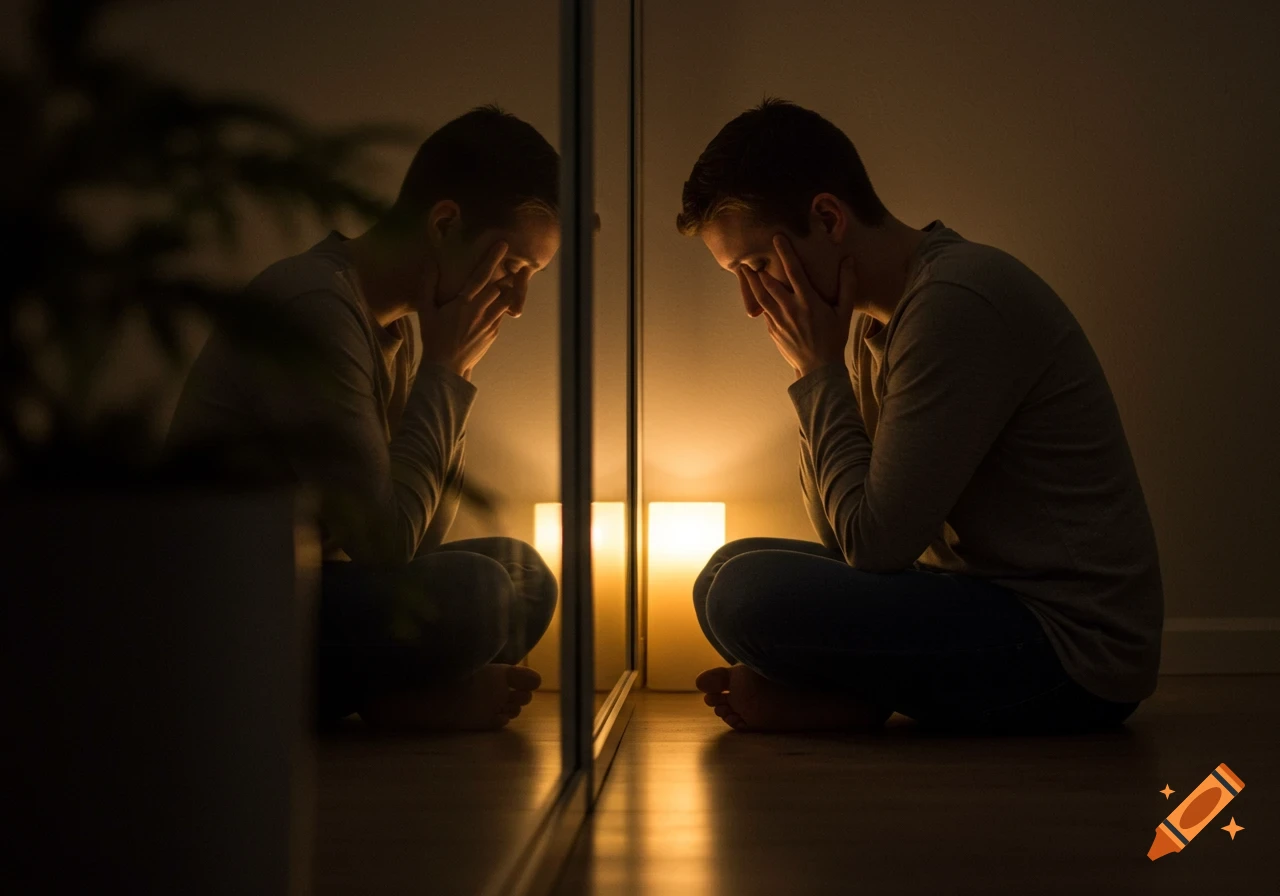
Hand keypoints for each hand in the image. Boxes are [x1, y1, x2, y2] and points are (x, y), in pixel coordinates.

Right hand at [419, 241, 511, 377]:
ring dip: (504, 292)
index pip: (481, 275)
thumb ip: (428, 285)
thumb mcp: (425, 311)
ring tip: (501, 287)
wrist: (447, 367)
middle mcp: (480, 311)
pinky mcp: (494, 333)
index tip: (503, 245)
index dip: (492, 258)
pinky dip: (499, 308)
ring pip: (505, 300)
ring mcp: (490, 323)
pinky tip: (490, 309)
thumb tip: (429, 262)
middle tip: (505, 268)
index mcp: (464, 302)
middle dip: (503, 276)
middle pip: (500, 286)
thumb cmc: (433, 337)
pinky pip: (501, 315)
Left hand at [742, 235, 856, 376]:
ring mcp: (778, 320)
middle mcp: (790, 308)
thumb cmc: (833, 338)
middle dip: (758, 267)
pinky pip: (763, 310)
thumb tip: (849, 260)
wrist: (818, 368)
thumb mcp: (844, 312)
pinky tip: (754, 292)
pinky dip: (758, 299)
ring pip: (760, 296)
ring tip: (743, 270)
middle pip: (768, 282)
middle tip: (750, 254)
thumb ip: (847, 285)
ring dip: (751, 281)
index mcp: (808, 301)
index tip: (776, 238)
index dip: (784, 252)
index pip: (794, 270)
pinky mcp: (772, 329)